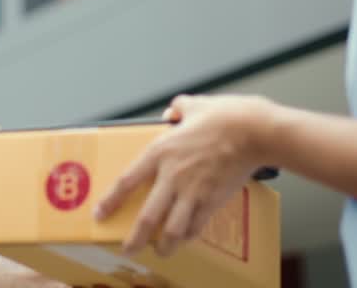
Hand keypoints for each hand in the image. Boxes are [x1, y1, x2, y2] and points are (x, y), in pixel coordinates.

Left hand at [93, 95, 267, 255]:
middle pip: (147, 216)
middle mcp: (172, 176)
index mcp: (161, 151)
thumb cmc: (226, 116)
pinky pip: (196, 226)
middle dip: (134, 238)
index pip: (127, 181)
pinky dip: (188, 235)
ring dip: (163, 245)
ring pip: (172, 229)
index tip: (100, 213)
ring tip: (159, 252)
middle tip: (127, 250)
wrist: (256, 132)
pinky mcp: (214, 201)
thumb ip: (178, 108)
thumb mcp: (194, 105)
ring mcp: (193, 192)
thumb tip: (171, 112)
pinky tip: (184, 239)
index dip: (111, 200)